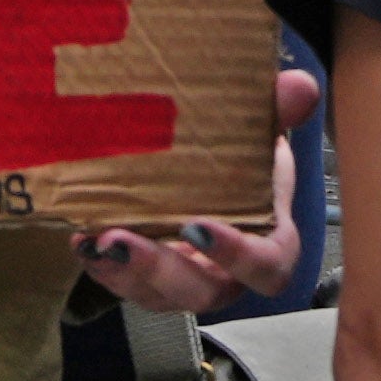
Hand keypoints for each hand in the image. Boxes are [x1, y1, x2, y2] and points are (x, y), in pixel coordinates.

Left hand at [80, 65, 323, 316]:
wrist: (223, 170)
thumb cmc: (250, 160)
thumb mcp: (267, 132)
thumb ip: (282, 111)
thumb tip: (300, 85)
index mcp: (268, 245)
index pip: (264, 269)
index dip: (235, 256)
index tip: (197, 227)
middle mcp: (228, 274)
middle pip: (201, 292)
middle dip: (159, 270)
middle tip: (123, 240)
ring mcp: (187, 280)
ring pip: (157, 295)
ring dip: (122, 273)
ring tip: (93, 241)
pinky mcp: (152, 278)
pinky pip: (127, 283)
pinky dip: (102, 265)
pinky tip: (81, 237)